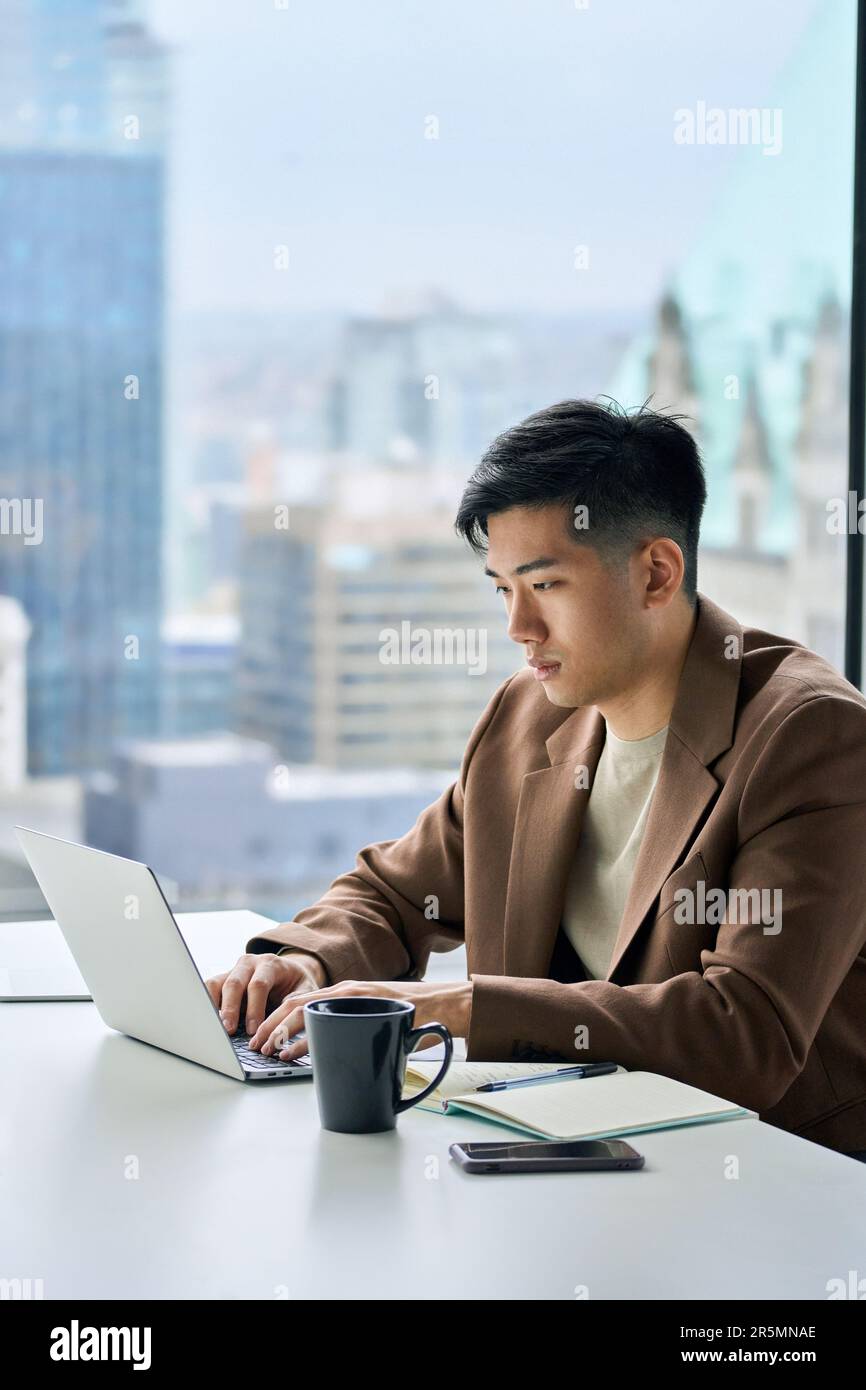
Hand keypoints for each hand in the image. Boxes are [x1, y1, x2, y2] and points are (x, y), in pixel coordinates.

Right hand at [205, 951, 326, 1037]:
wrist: (291, 971)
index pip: (258, 984)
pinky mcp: (224, 979)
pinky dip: (207, 1003)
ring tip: (214, 1026)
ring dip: (213, 1006)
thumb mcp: (305, 991)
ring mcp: (234, 970)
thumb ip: (294, 1004)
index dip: (254, 1008)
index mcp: (271, 964)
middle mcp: (249, 963)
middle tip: (229, 1030)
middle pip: (234, 983)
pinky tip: (208, 1020)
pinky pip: (210, 987)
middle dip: (231, 1009)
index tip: (253, 1030)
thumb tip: (281, 1024)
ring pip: (217, 983)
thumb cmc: (297, 984)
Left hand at [249, 977, 473, 1060]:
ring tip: (267, 1050)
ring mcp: (352, 995)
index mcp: (345, 995)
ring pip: (303, 1010)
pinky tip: (292, 1052)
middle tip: (256, 1046)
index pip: (301, 1003)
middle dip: (270, 1025)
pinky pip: (325, 1019)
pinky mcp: (362, 1003)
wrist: (445, 1005)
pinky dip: (303, 1039)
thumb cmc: (415, 1019)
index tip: (263, 1037)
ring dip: (279, 1032)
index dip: (277, 1019)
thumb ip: (357, 1031)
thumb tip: (336, 1056)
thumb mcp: (380, 1022)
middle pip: (294, 1005)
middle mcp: (344, 991)